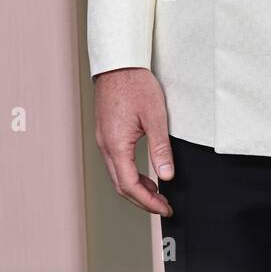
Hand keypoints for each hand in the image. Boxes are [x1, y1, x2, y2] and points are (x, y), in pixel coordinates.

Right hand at [94, 67, 174, 215]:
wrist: (118, 63)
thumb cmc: (135, 84)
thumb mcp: (155, 116)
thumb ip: (160, 148)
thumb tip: (167, 176)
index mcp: (116, 145)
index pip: (130, 185)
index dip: (148, 201)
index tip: (165, 208)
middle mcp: (105, 145)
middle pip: (121, 185)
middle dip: (142, 200)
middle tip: (163, 206)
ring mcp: (104, 140)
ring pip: (117, 175)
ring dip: (136, 188)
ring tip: (157, 193)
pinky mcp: (107, 133)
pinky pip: (116, 162)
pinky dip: (130, 174)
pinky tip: (145, 173)